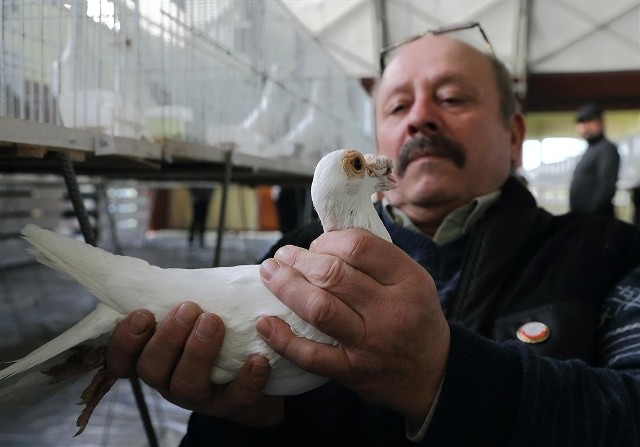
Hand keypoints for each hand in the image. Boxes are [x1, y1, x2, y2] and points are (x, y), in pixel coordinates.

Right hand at [106, 301, 283, 426]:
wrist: (262, 371)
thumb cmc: (219, 335)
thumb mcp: (194, 319)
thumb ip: (181, 304)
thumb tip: (174, 276)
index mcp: (156, 359)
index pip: (122, 361)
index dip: (124, 341)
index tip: (143, 314)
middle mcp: (171, 381)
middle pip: (152, 370)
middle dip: (167, 338)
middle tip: (188, 309)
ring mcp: (203, 397)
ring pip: (187, 387)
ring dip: (198, 352)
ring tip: (214, 322)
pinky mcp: (236, 405)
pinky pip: (238, 398)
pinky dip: (248, 378)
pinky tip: (258, 359)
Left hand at [257, 229, 449, 425]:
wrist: (434, 375)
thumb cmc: (416, 318)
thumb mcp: (412, 279)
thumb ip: (376, 258)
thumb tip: (324, 239)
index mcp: (408, 280)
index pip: (359, 246)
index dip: (328, 240)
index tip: (316, 245)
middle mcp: (390, 311)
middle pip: (333, 275)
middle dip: (299, 260)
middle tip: (283, 255)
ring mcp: (370, 343)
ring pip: (319, 309)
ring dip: (286, 287)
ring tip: (270, 274)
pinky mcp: (352, 371)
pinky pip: (310, 356)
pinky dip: (282, 339)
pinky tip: (266, 323)